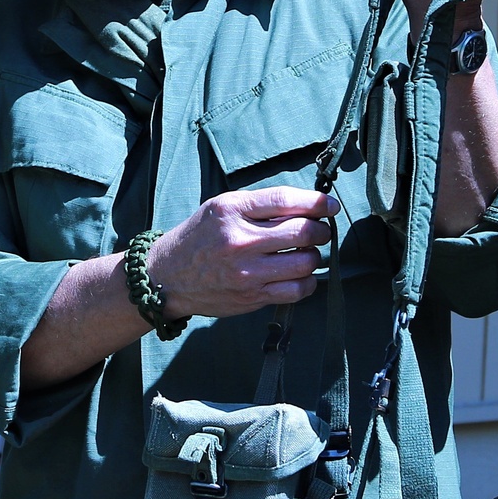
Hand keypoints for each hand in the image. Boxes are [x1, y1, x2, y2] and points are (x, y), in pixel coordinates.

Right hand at [147, 186, 337, 319]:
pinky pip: (295, 291)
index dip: (317, 202)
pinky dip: (308, 282)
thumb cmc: (200, 236)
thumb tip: (306, 205)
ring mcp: (247, 272)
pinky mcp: (251, 297)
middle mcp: (240, 241)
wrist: (167, 276)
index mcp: (232, 211)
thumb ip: (260, 204)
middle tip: (321, 230)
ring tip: (308, 253)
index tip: (330, 205)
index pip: (286, 201)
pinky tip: (301, 275)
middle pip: (302, 232)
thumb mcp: (222, 207)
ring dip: (315, 256)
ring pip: (304, 263)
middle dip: (321, 230)